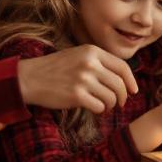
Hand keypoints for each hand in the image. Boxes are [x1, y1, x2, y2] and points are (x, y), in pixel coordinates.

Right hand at [17, 44, 137, 113]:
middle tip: (120, 103)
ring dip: (111, 105)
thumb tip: (122, 78)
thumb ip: (98, 62)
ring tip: (104, 106)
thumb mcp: (78, 55)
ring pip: (111, 97)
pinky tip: (95, 109)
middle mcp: (90, 64)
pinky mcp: (76, 95)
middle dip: (123, 97)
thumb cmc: (55, 68)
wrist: (29, 78)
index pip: (122, 67)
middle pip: (119, 84)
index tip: (133, 91)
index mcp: (92, 51)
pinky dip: (100, 110)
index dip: (131, 81)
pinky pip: (99, 106)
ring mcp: (83, 79)